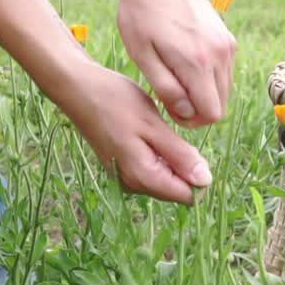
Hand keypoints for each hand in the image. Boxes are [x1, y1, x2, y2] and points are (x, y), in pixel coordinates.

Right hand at [61, 64, 212, 203]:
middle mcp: (134, 184)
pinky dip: (160, 153)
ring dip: (172, 157)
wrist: (78, 88)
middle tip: (171, 132)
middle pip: (176, 188)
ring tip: (159, 129)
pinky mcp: (123, 166)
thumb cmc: (114, 102)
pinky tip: (151, 131)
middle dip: (185, 165)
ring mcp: (126, 176)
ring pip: (165, 177)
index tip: (190, 146)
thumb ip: (179, 155)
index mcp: (143, 177)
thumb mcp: (152, 125)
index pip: (186, 195)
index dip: (198, 174)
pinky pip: (153, 168)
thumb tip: (206, 181)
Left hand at [117, 0, 235, 127]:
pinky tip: (184, 64)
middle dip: (198, 109)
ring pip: (224, 90)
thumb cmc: (141, 12)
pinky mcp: (227, 38)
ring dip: (203, 93)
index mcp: (197, 62)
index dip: (191, 120)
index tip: (170, 107)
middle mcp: (220, 55)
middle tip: (170, 96)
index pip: (211, 114)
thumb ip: (166, 88)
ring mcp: (227, 45)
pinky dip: (209, 77)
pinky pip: (224, 72)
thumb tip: (187, 113)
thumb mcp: (142, 54)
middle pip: (221, 105)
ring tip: (175, 78)